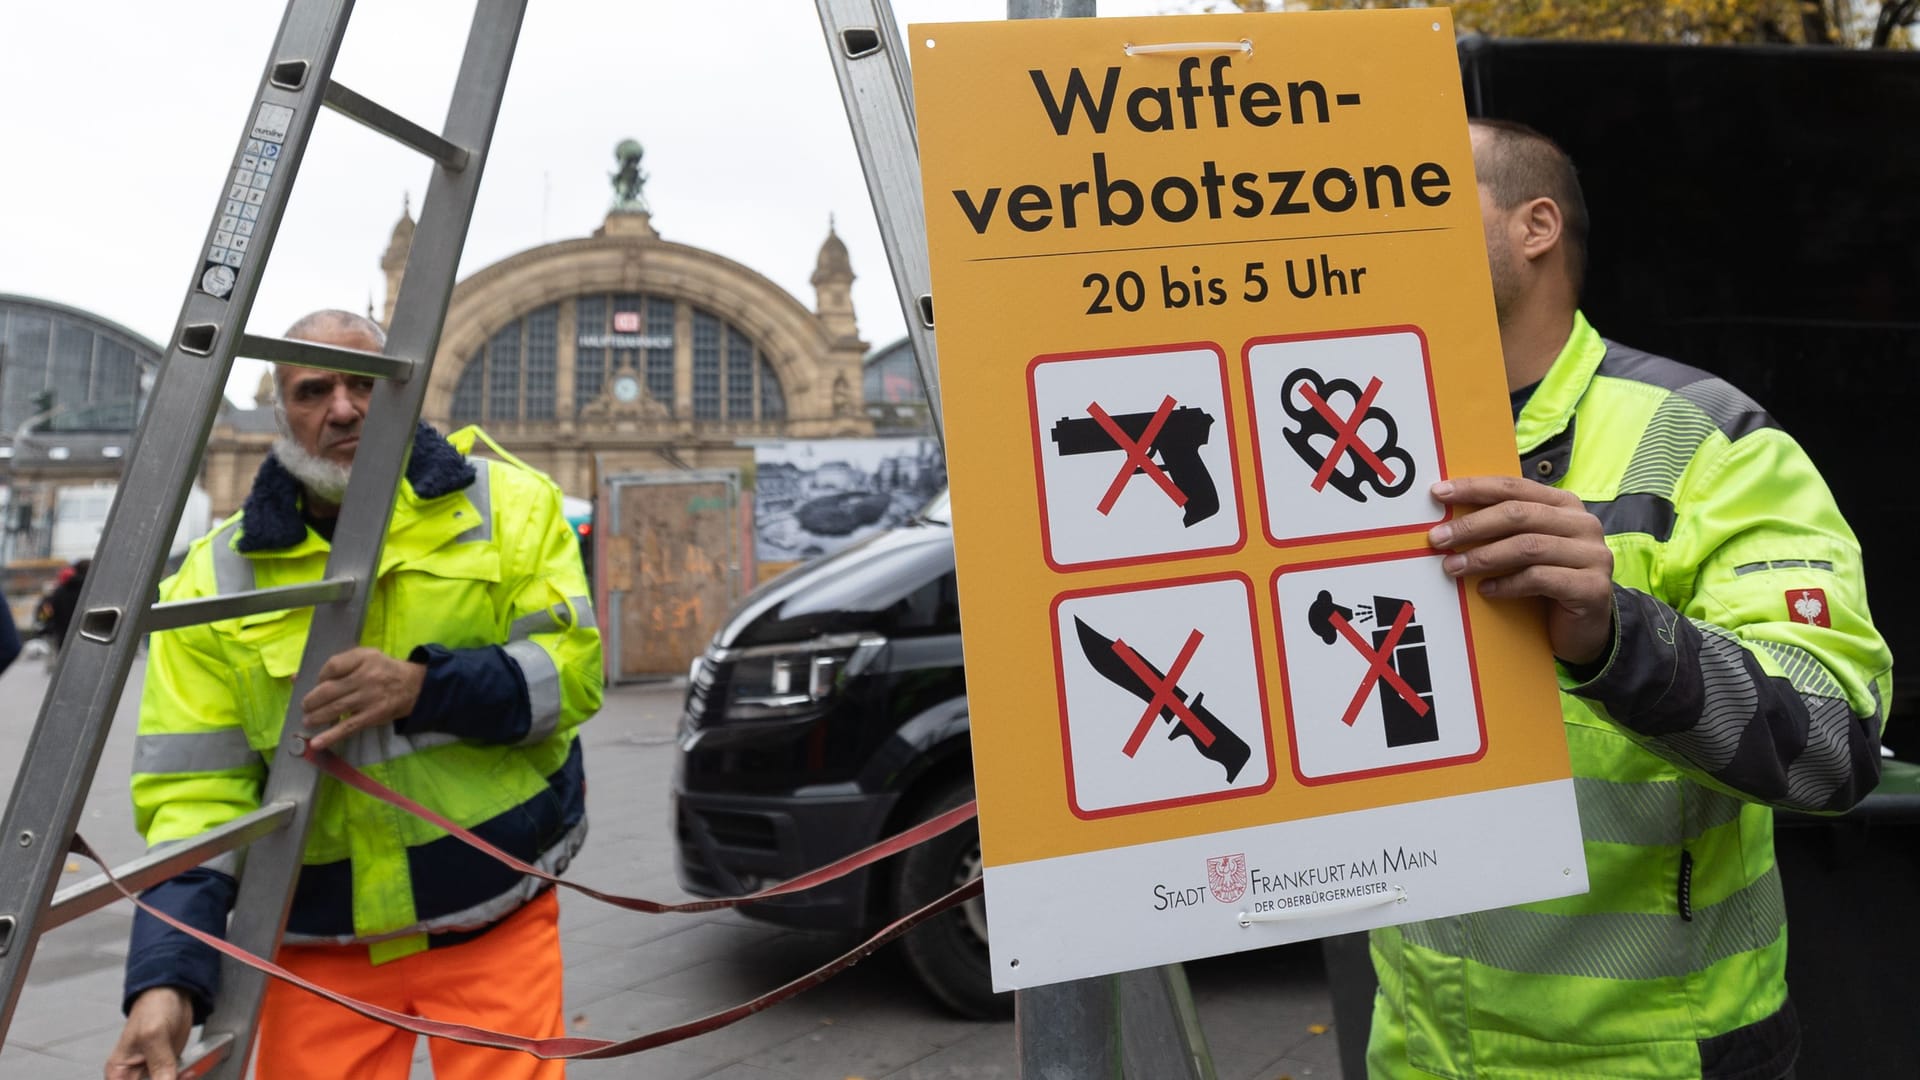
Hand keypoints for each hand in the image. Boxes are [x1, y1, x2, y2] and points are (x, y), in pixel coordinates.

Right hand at [104, 987, 192, 1079]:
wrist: (175, 994)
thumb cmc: (154, 1007)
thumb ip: (159, 1063)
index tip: (163, 1079)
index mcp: (119, 1071)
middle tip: (177, 1076)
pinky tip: (190, 1072)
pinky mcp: (167, 1068)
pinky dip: (184, 1078)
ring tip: (186, 1073)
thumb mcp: (154, 1035)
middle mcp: (133, 1074)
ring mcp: (152, 1072)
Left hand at [300, 646, 425, 752]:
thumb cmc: (384, 670)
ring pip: (336, 708)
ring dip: (317, 717)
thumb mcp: (365, 657)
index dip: (320, 677)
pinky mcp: (373, 716)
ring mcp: (369, 697)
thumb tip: (296, 678)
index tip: (316, 684)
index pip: (333, 666)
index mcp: (363, 658)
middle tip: (305, 707)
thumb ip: (337, 665)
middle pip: (329, 689)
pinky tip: (317, 743)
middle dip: (312, 700)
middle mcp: (366, 677)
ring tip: (307, 721)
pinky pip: (348, 726)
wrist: (415, 686)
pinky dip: (331, 736)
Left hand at [1428, 476, 1614, 666]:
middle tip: (1438, 538)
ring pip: (1527, 546)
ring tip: (1452, 567)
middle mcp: (1583, 524)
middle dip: (1472, 526)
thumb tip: (1448, 519)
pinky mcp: (1592, 587)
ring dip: (1483, 557)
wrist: (1585, 629)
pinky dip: (1507, 584)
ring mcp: (1593, 555)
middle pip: (1518, 514)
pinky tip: (1485, 590)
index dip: (1474, 488)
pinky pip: (1540, 579)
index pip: (1514, 487)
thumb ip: (1504, 529)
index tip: (1439, 494)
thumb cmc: (1548, 583)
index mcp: (1565, 505)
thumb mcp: (1528, 549)